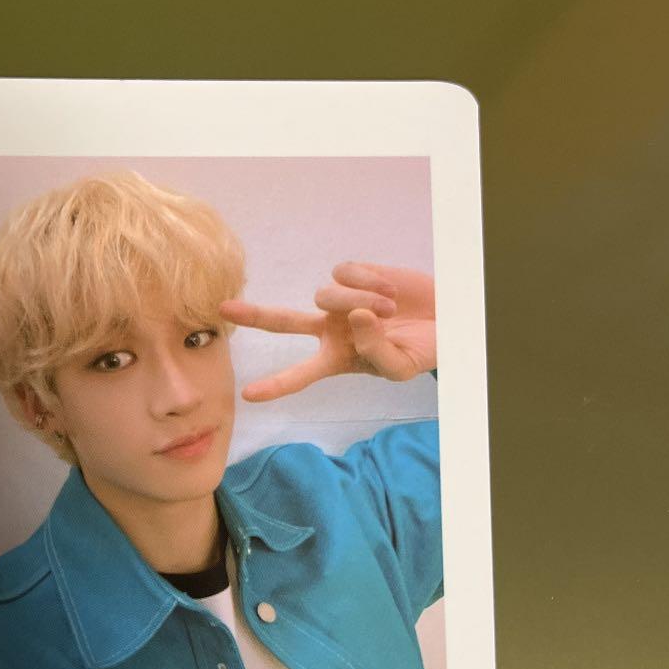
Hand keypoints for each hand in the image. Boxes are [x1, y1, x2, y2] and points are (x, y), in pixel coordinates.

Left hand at [220, 262, 435, 401]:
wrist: (444, 320)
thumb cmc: (420, 350)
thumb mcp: (401, 367)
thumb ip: (377, 351)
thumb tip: (354, 317)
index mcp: (336, 359)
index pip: (300, 375)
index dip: (277, 385)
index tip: (249, 396)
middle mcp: (330, 330)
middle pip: (284, 321)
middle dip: (256, 315)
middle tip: (224, 310)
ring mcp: (339, 301)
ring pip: (327, 294)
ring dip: (359, 301)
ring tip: (390, 309)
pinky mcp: (354, 275)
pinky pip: (345, 273)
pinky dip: (369, 281)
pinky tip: (390, 290)